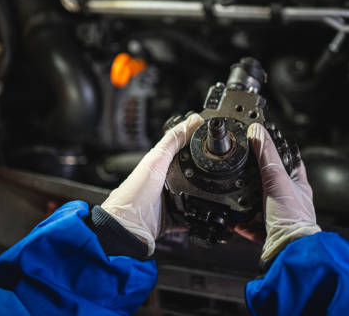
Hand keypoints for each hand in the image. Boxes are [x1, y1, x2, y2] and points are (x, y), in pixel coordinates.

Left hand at [101, 113, 203, 255]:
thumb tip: (193, 120)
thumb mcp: (156, 160)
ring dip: (205, 197)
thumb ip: (174, 140)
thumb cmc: (134, 194)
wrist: (128, 227)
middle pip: (193, 176)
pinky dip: (200, 216)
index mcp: (160, 166)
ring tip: (217, 193)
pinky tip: (208, 214)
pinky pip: (193, 217)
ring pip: (195, 197)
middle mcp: (165, 183)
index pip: (184, 152)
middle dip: (205, 175)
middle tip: (219, 171)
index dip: (198, 147)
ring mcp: (170, 202)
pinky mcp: (173, 220)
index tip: (214, 143)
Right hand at [243, 123, 320, 263]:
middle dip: (254, 177)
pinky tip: (230, 215)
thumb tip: (257, 130)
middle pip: (269, 182)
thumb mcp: (276, 179)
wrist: (287, 252)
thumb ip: (265, 154)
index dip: (277, 150)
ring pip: (257, 202)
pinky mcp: (265, 232)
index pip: (289, 160)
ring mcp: (276, 216)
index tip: (264, 143)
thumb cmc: (292, 219)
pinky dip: (238, 220)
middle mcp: (288, 200)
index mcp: (297, 185)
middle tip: (241, 169)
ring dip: (244, 199)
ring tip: (233, 191)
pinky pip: (248, 223)